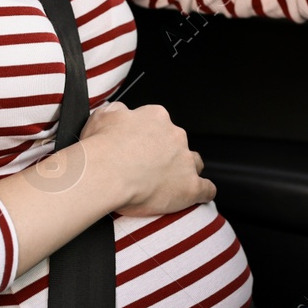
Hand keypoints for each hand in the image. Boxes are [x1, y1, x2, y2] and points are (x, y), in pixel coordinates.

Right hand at [82, 102, 215, 216]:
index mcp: (156, 118)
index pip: (160, 124)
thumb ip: (117, 111)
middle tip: (147, 168)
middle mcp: (174, 135)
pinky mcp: (190, 187)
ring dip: (185, 171)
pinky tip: (198, 196)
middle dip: (167, 154)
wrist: (105, 173)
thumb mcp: (102, 116)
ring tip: (171, 183)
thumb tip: (120, 112)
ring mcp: (185, 161)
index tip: (140, 148)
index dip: (150, 138)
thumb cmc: (101, 147)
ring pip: (194, 163)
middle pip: (178, 143)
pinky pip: (206, 189)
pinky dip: (203, 192)